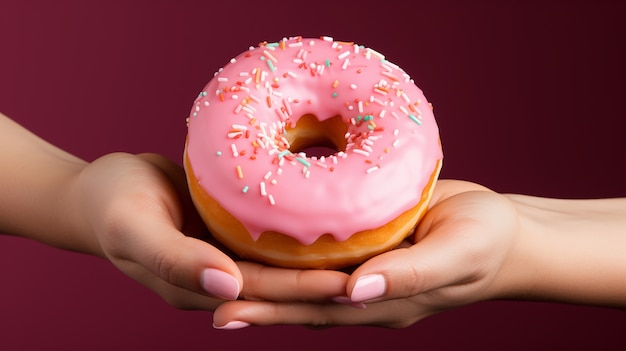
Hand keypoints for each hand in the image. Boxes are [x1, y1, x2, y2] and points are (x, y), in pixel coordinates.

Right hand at [76, 152, 352, 311]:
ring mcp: (226, 255)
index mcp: (201, 286)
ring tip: (369, 240)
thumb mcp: (133, 230)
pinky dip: (298, 229)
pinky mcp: (230, 230)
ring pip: (282, 260)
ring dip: (319, 255)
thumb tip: (228, 287)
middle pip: (283, 282)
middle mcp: (222, 276)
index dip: (306, 289)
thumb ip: (176, 260)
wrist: (97, 192)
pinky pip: (270, 234)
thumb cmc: (110, 208)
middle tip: (378, 262)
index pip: (266, 293)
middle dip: (327, 276)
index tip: (350, 281)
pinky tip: (328, 215)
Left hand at [213, 180, 519, 327]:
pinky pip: (321, 255)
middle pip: (298, 300)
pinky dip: (290, 255)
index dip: (270, 308)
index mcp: (381, 300)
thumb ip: (410, 276)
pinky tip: (263, 240)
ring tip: (216, 272)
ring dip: (263, 280)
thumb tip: (355, 293)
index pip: (314, 308)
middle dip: (252, 299)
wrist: (506, 234)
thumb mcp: (457, 255)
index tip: (225, 307)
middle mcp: (363, 293)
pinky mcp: (368, 248)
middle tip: (203, 295)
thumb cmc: (487, 244)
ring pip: (304, 281)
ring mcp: (364, 273)